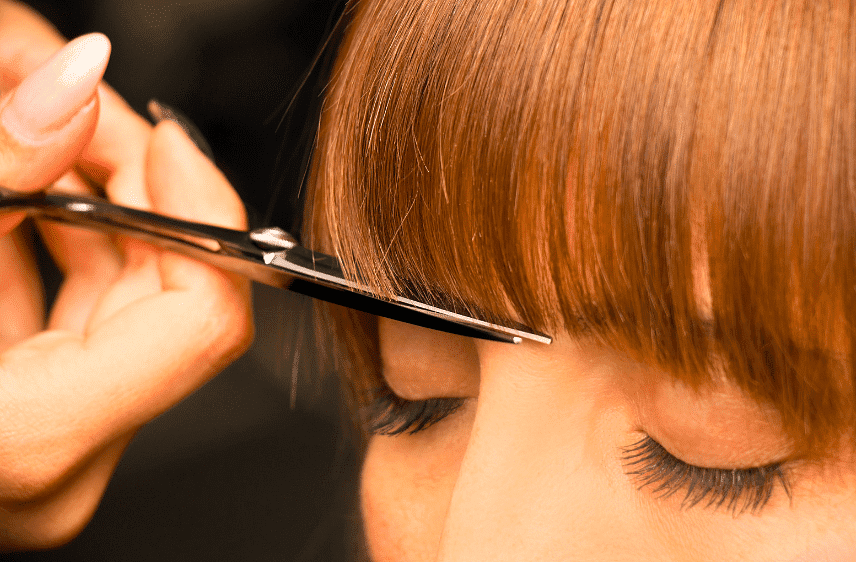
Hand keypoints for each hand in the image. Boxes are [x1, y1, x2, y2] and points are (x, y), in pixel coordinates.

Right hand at [0, 2, 252, 549]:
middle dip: (131, 185)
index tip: (168, 143)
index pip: (203, 319)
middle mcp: (61, 464)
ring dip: (91, 207)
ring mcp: (52, 452)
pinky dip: (56, 255)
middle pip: (166, 295)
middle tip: (75, 108)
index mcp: (37, 438)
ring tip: (37, 134)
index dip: (202, 215)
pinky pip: (78, 328)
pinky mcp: (33, 428)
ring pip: (124, 306)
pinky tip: (22, 202)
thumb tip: (76, 78)